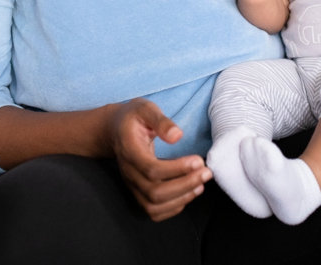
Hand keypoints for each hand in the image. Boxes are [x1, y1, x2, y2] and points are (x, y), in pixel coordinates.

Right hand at [107, 99, 212, 220]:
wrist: (114, 130)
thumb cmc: (133, 118)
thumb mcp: (145, 109)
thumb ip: (161, 121)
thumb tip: (177, 136)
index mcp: (129, 151)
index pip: (151, 169)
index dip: (177, 169)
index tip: (198, 160)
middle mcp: (129, 172)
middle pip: (154, 192)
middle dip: (185, 185)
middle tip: (206, 172)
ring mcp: (132, 185)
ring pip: (154, 206)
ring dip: (181, 198)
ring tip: (201, 184)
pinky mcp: (138, 192)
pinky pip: (154, 211)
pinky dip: (173, 208)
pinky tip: (189, 193)